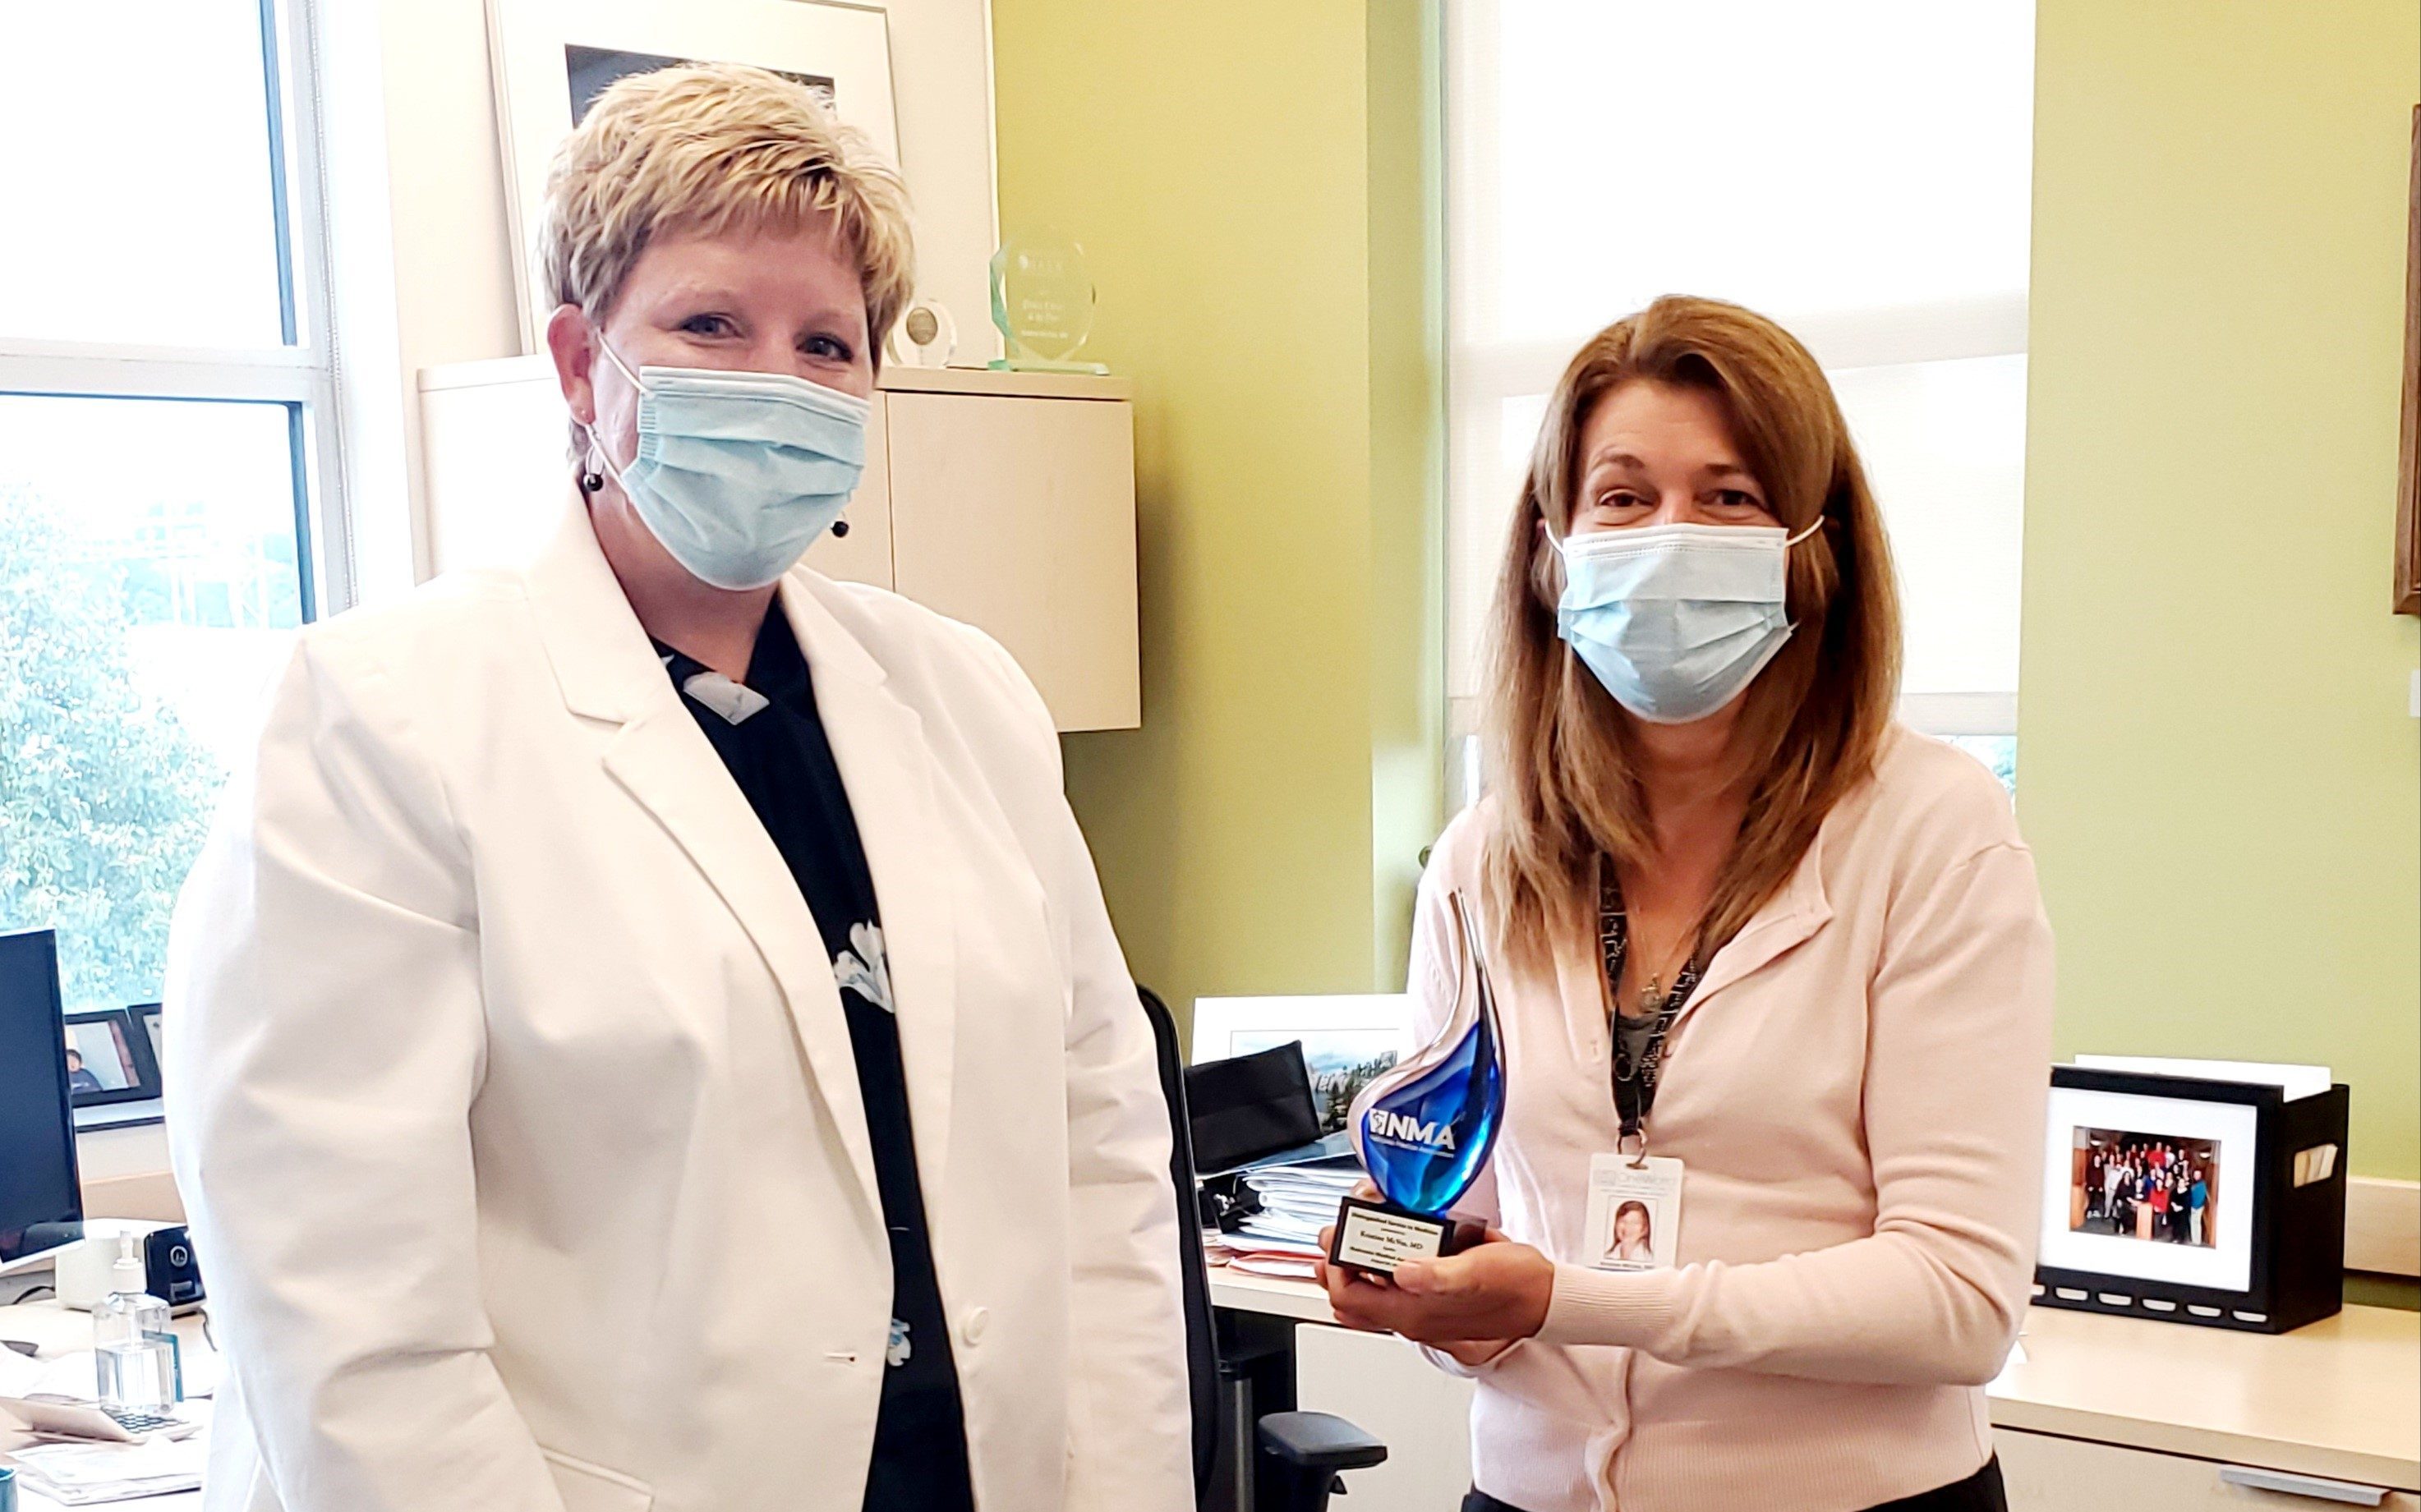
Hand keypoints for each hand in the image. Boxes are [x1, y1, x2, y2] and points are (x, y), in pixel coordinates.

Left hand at [1311, 1218, 1553, 1349]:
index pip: (1347, 1297)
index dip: (1333, 1267)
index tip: (1336, 1236)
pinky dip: (1380, 1265)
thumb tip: (1402, 1272)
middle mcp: (1412, 1315)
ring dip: (1355, 1265)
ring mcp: (1421, 1309)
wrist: (1544, 1297)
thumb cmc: (1516, 1286)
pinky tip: (1390, 1241)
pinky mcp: (1433, 1297)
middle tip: (1338, 1233)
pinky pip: (1392, 1287)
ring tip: (1356, 1233)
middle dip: (1337, 1265)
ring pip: (1368, 1295)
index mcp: (1414, 1313)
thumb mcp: (1477, 1271)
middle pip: (1351, 1299)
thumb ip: (1437, 1275)